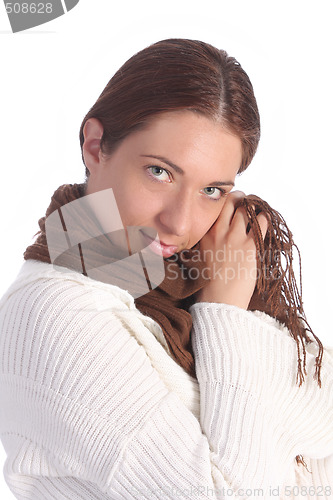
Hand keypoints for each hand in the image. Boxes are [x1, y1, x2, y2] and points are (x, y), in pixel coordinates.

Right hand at [195, 191, 267, 308]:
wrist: (218, 302)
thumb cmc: (206, 286)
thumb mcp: (196, 261)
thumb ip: (202, 245)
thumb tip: (204, 240)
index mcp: (203, 235)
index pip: (214, 208)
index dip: (224, 202)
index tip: (230, 201)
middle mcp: (217, 231)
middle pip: (230, 202)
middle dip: (239, 198)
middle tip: (244, 201)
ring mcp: (234, 237)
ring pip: (246, 210)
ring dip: (253, 208)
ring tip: (257, 211)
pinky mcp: (249, 247)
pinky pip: (261, 223)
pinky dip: (265, 218)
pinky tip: (265, 220)